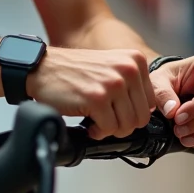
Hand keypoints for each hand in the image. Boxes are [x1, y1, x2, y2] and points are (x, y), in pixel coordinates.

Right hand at [25, 47, 157, 139]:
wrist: (43, 67)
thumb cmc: (74, 70)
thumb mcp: (111, 66)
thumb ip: (132, 84)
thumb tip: (147, 112)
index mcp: (135, 60)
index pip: (151, 103)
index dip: (131, 112)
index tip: (116, 111)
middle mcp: (127, 70)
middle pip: (141, 117)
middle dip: (121, 124)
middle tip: (104, 118)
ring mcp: (113, 84)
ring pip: (126, 126)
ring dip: (109, 129)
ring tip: (95, 119)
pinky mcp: (97, 99)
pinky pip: (108, 130)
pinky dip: (97, 132)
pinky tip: (87, 121)